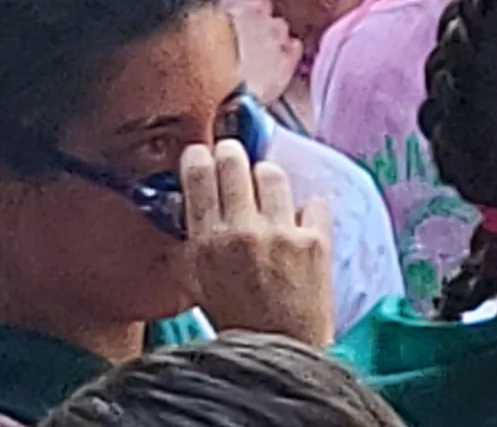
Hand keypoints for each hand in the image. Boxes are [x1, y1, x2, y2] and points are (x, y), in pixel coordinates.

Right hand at [178, 136, 333, 343]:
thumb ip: (185, 248)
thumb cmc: (236, 317)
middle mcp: (243, 234)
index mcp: (207, 244)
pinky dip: (306, 209)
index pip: (198, 180)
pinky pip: (312, 201)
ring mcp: (281, 234)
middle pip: (235, 166)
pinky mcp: (315, 239)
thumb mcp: (195, 285)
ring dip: (267, 177)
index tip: (200, 151)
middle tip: (232, 153)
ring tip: (264, 186)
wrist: (281, 344)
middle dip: (232, 153)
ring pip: (273, 175)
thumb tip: (180, 210)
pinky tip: (299, 222)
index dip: (198, 158)